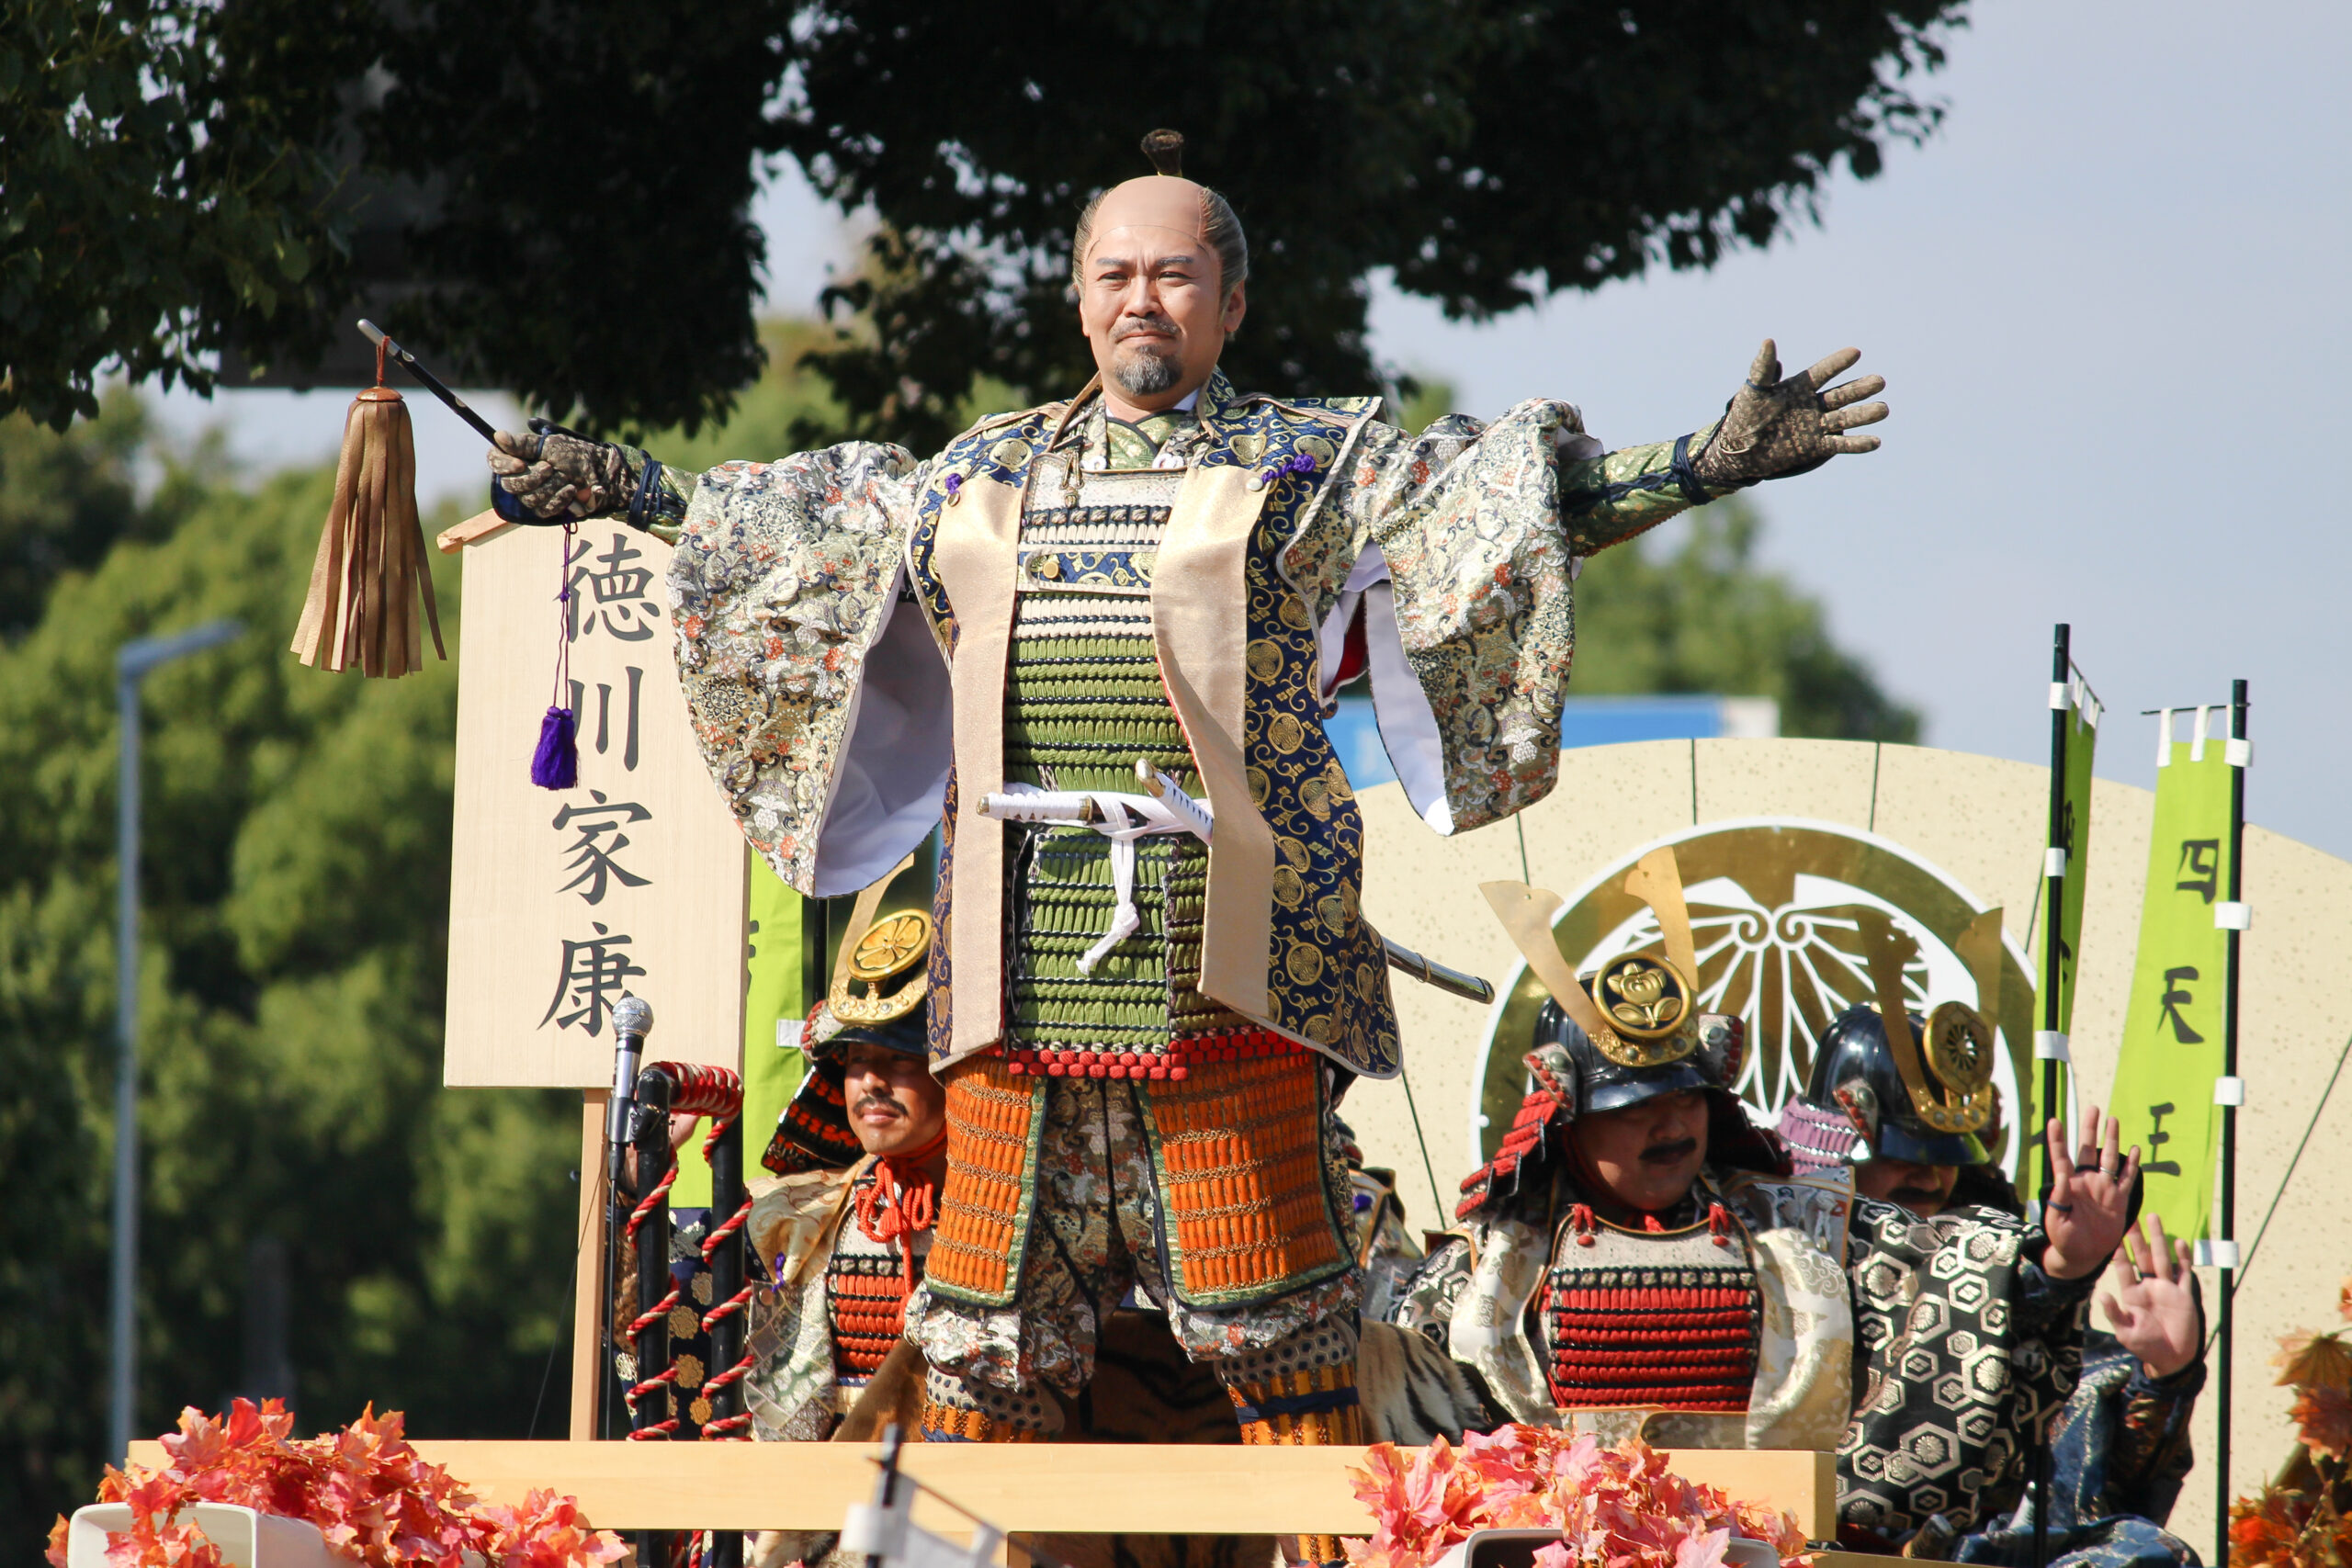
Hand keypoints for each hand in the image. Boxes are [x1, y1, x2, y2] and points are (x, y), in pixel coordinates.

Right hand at [487, 428, 633, 519]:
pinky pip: (544, 509)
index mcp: (517, 456)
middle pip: (509, 484)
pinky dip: (559, 500)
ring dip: (550, 488)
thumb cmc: (575, 454)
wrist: (602, 473)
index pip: (494, 461)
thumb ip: (524, 444)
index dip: (503, 465)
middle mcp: (520, 476)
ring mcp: (532, 494)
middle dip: (533, 477)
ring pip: (528, 499)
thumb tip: (498, 436)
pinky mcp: (546, 508)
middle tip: (551, 468)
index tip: (520, 464)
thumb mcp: (551, 445)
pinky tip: (571, 491)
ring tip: (566, 478)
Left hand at [1690, 339, 1887, 487]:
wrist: (1740, 450)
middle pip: (1841, 395)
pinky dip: (1857, 444)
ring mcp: (1816, 426)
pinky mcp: (1816, 447)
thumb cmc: (1744, 416)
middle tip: (1879, 381)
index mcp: (1799, 387)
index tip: (1855, 352)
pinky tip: (1876, 441)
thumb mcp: (1753, 391)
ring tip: (1883, 409)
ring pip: (1845, 418)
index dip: (1837, 363)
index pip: (1822, 372)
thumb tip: (1768, 341)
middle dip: (1860, 389)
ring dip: (1864, 415)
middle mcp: (1813, 404)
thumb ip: (1762, 368)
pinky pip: (1840, 445)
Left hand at [2040, 1103, 2140, 1279]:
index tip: (2055, 1120)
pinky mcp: (2119, 1200)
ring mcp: (2104, 1189)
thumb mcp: (2057, 1220)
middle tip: (2093, 1108)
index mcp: (2067, 1185)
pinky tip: (2135, 1150)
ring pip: (2109, 1159)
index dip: (2058, 1140)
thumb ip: (2059, 1199)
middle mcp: (2086, 1182)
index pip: (2061, 1157)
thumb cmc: (2063, 1238)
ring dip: (2112, 1140)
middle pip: (2088, 1150)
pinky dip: (2132, 1165)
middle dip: (2090, 1129)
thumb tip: (2060, 1176)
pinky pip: (2127, 1180)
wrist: (2082, 1255)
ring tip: (2113, 1120)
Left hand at [2097, 1215, 2203, 1378]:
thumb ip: (2114, 1313)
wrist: (2172, 1359)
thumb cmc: (2146, 1346)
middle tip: (2131, 1216)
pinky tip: (2179, 1242)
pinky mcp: (2184, 1295)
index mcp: (2132, 1294)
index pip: (2123, 1268)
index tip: (2112, 1234)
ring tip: (2153, 1218)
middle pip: (2142, 1256)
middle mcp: (2149, 1287)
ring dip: (2158, 1238)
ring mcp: (2167, 1289)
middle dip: (2136, 1237)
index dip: (2119, 1252)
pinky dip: (2183, 1258)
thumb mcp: (2125, 1332)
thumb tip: (2102, 1295)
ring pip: (2162, 1258)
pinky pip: (2183, 1273)